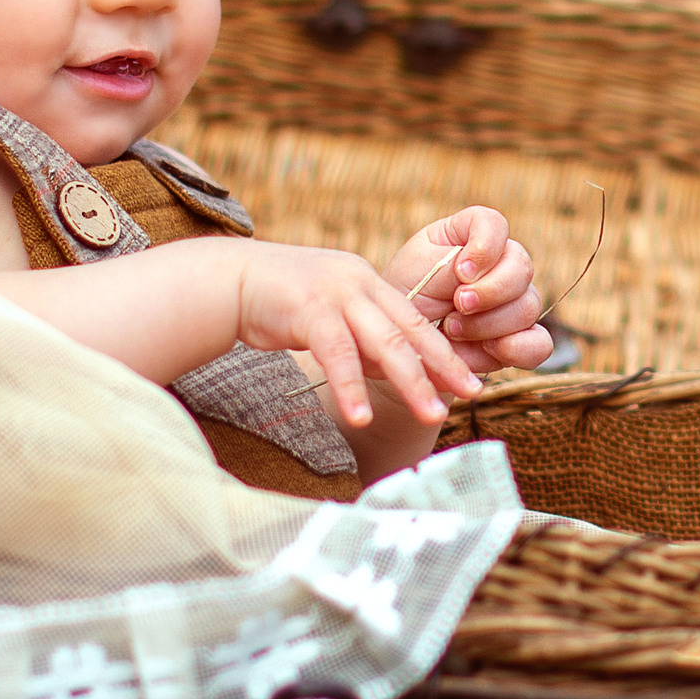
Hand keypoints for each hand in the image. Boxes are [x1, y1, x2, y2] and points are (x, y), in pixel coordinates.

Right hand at [228, 241, 484, 431]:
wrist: (226, 281)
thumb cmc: (277, 304)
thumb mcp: (330, 314)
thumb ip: (361, 338)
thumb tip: (396, 374)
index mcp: (367, 282)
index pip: (415, 321)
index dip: (446, 352)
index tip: (471, 381)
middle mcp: (358, 282)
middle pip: (410, 330)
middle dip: (444, 365)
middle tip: (473, 394)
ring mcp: (335, 292)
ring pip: (384, 342)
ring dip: (410, 382)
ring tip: (432, 415)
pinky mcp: (308, 308)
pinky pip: (337, 354)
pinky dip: (351, 387)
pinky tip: (361, 417)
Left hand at [387, 206, 552, 378]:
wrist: (401, 343)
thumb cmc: (405, 296)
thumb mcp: (418, 269)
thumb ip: (450, 263)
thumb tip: (477, 276)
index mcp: (471, 236)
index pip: (495, 225)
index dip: (485, 247)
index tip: (461, 272)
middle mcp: (499, 265)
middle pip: (522, 267)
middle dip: (489, 291)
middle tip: (457, 305)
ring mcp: (512, 303)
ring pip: (529, 306)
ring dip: (489, 324)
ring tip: (454, 330)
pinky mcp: (517, 341)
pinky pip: (540, 344)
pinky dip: (519, 349)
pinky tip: (490, 350)